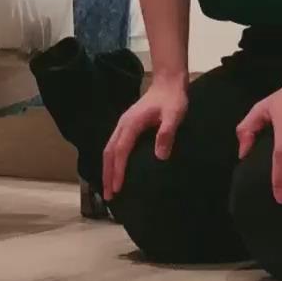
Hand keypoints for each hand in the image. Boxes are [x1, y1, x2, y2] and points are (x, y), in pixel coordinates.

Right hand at [102, 76, 187, 201]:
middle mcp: (123, 125)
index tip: (116, 189)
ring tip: (109, 188)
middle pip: (109, 152)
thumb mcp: (174, 115)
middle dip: (107, 174)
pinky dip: (111, 161)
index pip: (121, 151)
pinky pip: (114, 146)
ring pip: (109, 149)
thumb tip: (160, 156)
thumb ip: (167, 133)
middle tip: (107, 197)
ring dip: (107, 169)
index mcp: (131, 124)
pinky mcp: (127, 126)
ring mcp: (123, 125)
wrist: (168, 83)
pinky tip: (116, 170)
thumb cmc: (173, 100)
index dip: (118, 171)